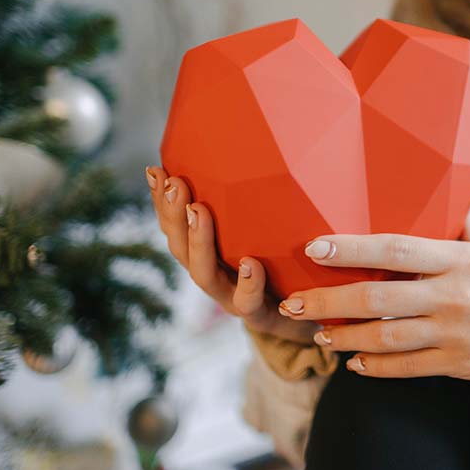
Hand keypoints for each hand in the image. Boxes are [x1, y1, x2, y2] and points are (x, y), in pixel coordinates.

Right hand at [145, 165, 320, 345]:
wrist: (314, 317)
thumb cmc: (288, 267)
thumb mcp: (268, 231)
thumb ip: (255, 202)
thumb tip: (250, 151)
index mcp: (209, 254)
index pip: (175, 226)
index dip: (161, 201)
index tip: (155, 169)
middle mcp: (214, 276)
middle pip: (180, 248)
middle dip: (173, 215)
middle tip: (174, 183)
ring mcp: (234, 299)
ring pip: (204, 275)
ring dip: (199, 241)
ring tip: (199, 211)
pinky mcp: (263, 316)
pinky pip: (250, 303)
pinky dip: (248, 283)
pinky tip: (250, 264)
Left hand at [278, 206, 469, 390]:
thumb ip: (468, 230)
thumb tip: (454, 201)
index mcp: (462, 259)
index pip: (395, 248)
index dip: (351, 247)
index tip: (314, 246)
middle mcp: (455, 295)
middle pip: (378, 298)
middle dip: (329, 300)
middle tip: (294, 302)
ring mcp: (457, 334)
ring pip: (386, 339)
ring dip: (345, 337)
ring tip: (318, 334)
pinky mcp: (463, 366)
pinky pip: (408, 369)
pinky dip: (377, 368)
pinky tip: (355, 362)